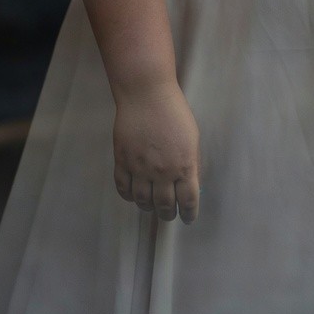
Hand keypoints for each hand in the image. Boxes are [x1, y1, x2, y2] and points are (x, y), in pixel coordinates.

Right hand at [113, 80, 200, 223]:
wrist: (146, 95)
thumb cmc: (174, 112)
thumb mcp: (192, 137)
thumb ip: (191, 162)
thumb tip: (190, 183)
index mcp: (185, 166)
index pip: (188, 201)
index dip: (189, 214)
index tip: (188, 218)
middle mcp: (163, 172)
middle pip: (164, 206)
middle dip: (168, 214)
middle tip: (168, 214)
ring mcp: (140, 168)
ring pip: (143, 201)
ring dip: (148, 207)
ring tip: (151, 206)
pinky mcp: (122, 162)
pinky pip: (124, 188)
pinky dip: (129, 196)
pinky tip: (133, 194)